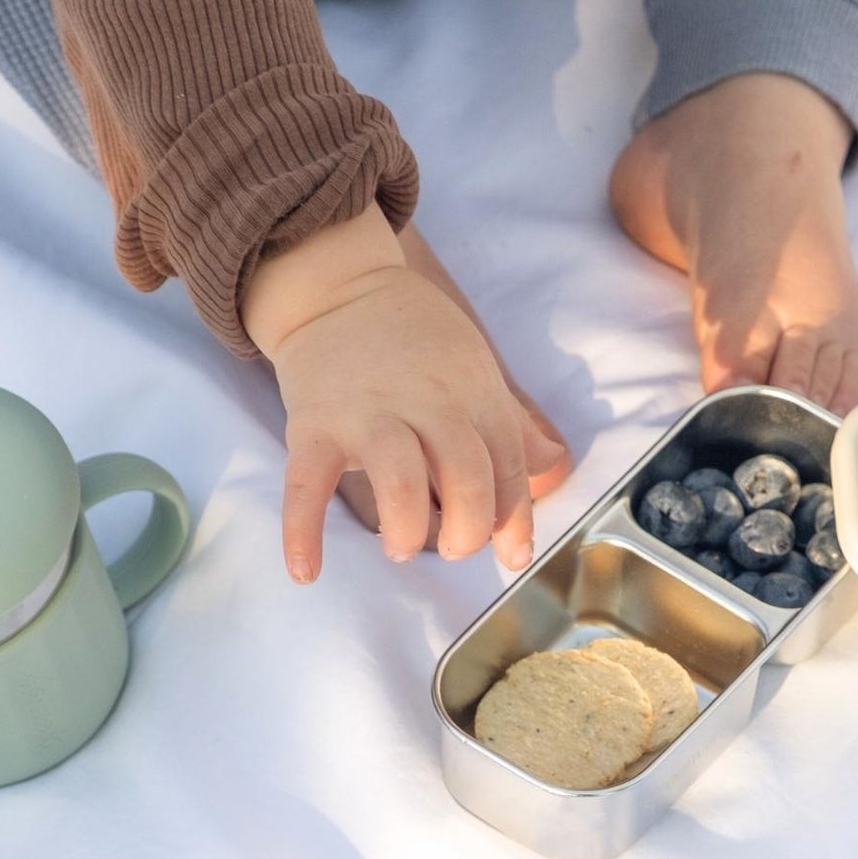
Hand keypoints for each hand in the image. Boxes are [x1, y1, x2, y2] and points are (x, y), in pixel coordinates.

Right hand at [244, 207, 557, 581]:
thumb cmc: (415, 337)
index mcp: (472, 392)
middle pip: (465, 475)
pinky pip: (307, 484)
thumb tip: (555, 467)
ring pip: (400, 481)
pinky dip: (302, 532)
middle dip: (469, 528)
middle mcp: (427, 403)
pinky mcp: (313, 424)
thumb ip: (511, 423)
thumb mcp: (475, 365)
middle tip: (456, 547)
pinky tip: (306, 571)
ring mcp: (367, 413)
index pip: (508, 465)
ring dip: (408, 528)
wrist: (340, 288)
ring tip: (403, 546)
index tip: (512, 554)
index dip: (515, 518)